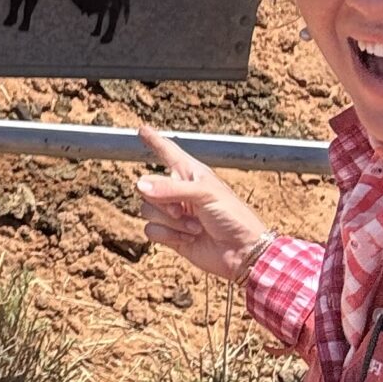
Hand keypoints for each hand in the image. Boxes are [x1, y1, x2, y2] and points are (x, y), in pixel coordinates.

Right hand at [134, 126, 273, 282]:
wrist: (242, 252)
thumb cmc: (232, 216)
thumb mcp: (205, 194)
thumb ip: (170, 188)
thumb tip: (140, 186)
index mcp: (190, 173)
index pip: (168, 151)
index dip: (154, 140)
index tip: (142, 130)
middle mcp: (179, 191)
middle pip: (147, 186)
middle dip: (162, 201)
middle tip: (182, 210)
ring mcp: (174, 214)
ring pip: (147, 210)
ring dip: (171, 222)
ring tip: (195, 227)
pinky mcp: (172, 235)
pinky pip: (151, 230)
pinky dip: (169, 236)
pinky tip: (188, 239)